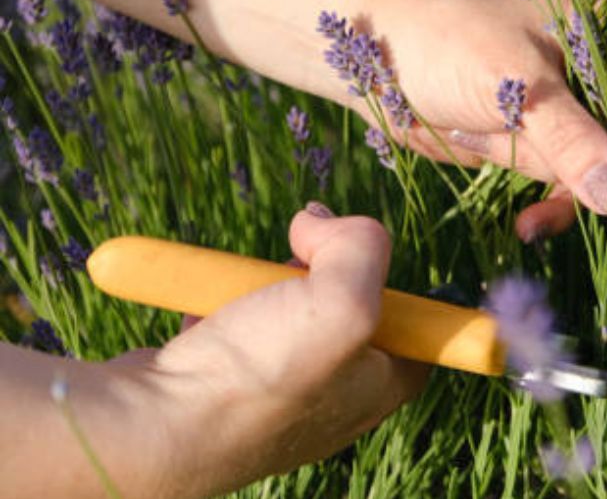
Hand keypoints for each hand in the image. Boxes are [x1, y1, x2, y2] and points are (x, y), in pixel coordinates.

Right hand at [111, 205, 425, 496]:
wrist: (150, 428)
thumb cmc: (257, 377)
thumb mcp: (342, 300)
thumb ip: (362, 247)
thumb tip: (322, 221)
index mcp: (378, 387)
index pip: (414, 324)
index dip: (391, 279)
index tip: (358, 255)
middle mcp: (333, 397)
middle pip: (344, 305)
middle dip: (318, 268)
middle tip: (295, 257)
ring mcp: (275, 394)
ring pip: (284, 310)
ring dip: (262, 283)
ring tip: (241, 287)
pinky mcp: (223, 385)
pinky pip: (232, 326)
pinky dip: (218, 304)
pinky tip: (205, 308)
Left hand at [373, 0, 606, 254]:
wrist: (371, 56)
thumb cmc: (442, 42)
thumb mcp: (512, 84)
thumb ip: (571, 138)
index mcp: (605, 24)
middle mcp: (600, 65)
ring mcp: (574, 108)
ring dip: (588, 203)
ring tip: (538, 225)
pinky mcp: (546, 143)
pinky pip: (571, 185)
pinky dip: (555, 209)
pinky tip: (528, 227)